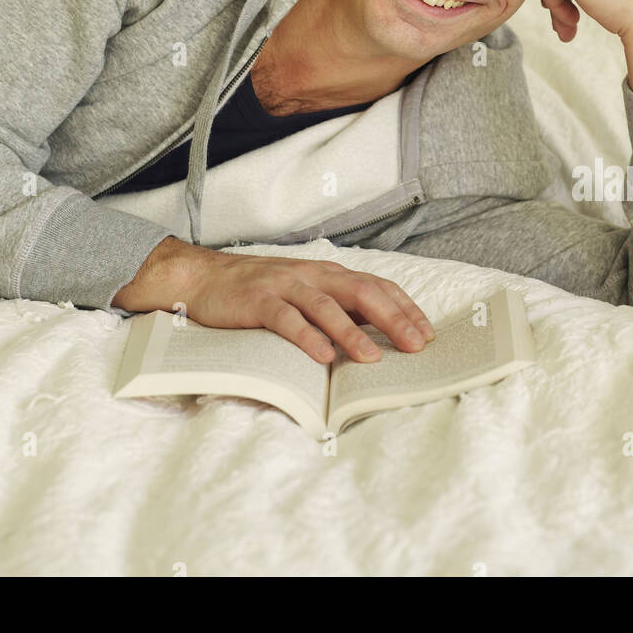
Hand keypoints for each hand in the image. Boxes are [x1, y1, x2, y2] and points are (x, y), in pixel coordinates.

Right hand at [115, 237, 435, 363]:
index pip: (377, 286)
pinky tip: (321, 356)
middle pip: (361, 292)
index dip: (405, 308)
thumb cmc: (259, 292)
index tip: (428, 334)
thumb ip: (336, 307)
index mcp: (327, 274)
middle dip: (393, 319)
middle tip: (417, 346)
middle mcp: (311, 275)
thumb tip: (377, 334)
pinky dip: (305, 336)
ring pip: (326, 306)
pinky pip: (286, 318)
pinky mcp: (258, 301)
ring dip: (351, 333)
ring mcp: (285, 286)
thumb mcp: (304, 293)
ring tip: (372, 359)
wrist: (204, 278)